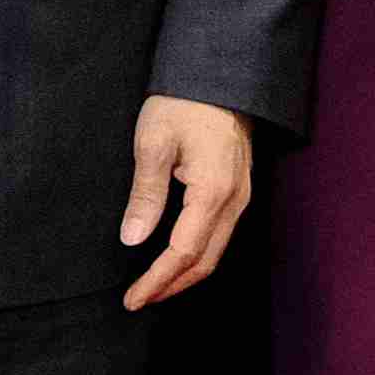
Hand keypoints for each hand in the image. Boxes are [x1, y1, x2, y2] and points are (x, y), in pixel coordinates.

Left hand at [118, 96, 257, 306]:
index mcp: (213, 191)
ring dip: (184, 275)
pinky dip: (196, 255)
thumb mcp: (153, 143)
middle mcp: (234, 200)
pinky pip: (219, 235)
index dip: (157, 280)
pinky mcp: (238, 190)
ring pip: (215, 251)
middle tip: (138, 300)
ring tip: (152, 286)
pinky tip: (174, 258)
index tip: (132, 298)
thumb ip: (146, 195)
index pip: (184, 252)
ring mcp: (241, 196)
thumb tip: (133, 239)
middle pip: (205, 261)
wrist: (219, 75)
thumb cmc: (183, 102)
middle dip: (170, 286)